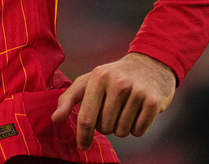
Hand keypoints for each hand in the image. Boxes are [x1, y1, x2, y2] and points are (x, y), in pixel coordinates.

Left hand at [51, 52, 175, 150]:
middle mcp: (118, 83)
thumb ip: (70, 97)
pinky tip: (137, 111)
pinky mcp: (153, 102)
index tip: (82, 145)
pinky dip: (136, 127)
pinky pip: (138, 131)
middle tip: (111, 109)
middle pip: (105, 128)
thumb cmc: (114, 75)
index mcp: (99, 76)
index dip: (83, 135)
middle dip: (106, 125)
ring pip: (122, 131)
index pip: (87, 116)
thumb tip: (55, 118)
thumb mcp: (91, 79)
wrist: (150, 63)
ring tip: (125, 108)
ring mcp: (137, 92)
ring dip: (121, 127)